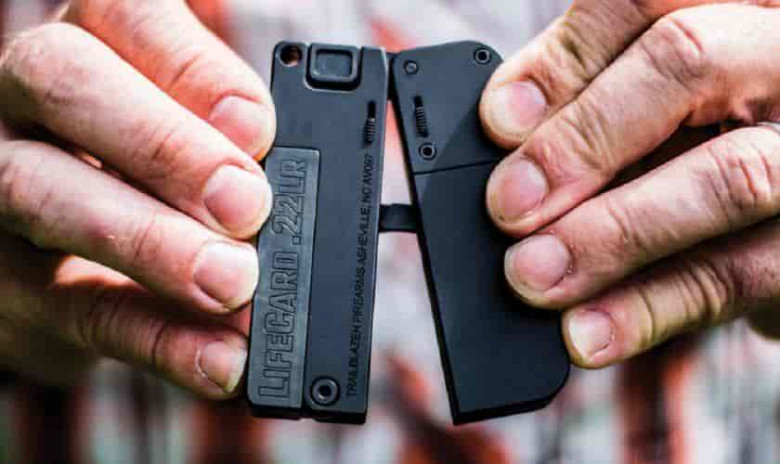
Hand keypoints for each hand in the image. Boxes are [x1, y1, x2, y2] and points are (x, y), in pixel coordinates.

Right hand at [0, 0, 274, 397]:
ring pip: (46, 195)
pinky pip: (79, 310)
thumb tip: (296, 184)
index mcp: (92, 43)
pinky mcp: (10, 288)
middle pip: (66, 84)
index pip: (123, 13)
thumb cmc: (154, 173)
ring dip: (154, 244)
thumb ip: (235, 145)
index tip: (257, 126)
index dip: (192, 66)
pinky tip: (220, 357)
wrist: (78, 255)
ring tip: (234, 282)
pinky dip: (159, 338)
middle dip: (164, 145)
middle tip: (246, 205)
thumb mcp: (196, 136)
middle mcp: (29, 102)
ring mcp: (4, 190)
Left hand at [480, 0, 779, 367]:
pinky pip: (739, 276)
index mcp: (737, 8)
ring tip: (532, 274)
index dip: (566, 57)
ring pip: (730, 175)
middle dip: (581, 140)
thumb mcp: (646, 105)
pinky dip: (650, 308)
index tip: (499, 119)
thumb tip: (503, 131)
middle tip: (507, 204)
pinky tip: (587, 329)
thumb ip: (589, 101)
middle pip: (690, 61)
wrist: (773, 219)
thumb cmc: (696, 142)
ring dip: (610, 235)